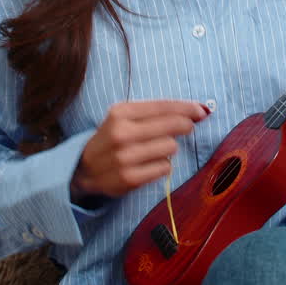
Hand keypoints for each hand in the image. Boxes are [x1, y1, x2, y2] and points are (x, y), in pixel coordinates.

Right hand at [71, 100, 208, 198]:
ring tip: (156, 149)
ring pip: (171, 147)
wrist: (83, 168)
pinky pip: (165, 168)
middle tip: (187, 127)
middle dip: (185, 126)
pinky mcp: (130, 178)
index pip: (164, 106)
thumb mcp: (125, 117)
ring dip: (169, 148)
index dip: (187, 108)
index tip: (202, 110)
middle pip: (172, 126)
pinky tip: (150, 164)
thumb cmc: (113, 137)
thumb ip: (157, 112)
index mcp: (120, 112)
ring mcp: (125, 157)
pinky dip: (163, 165)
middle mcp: (121, 133)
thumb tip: (199, 109)